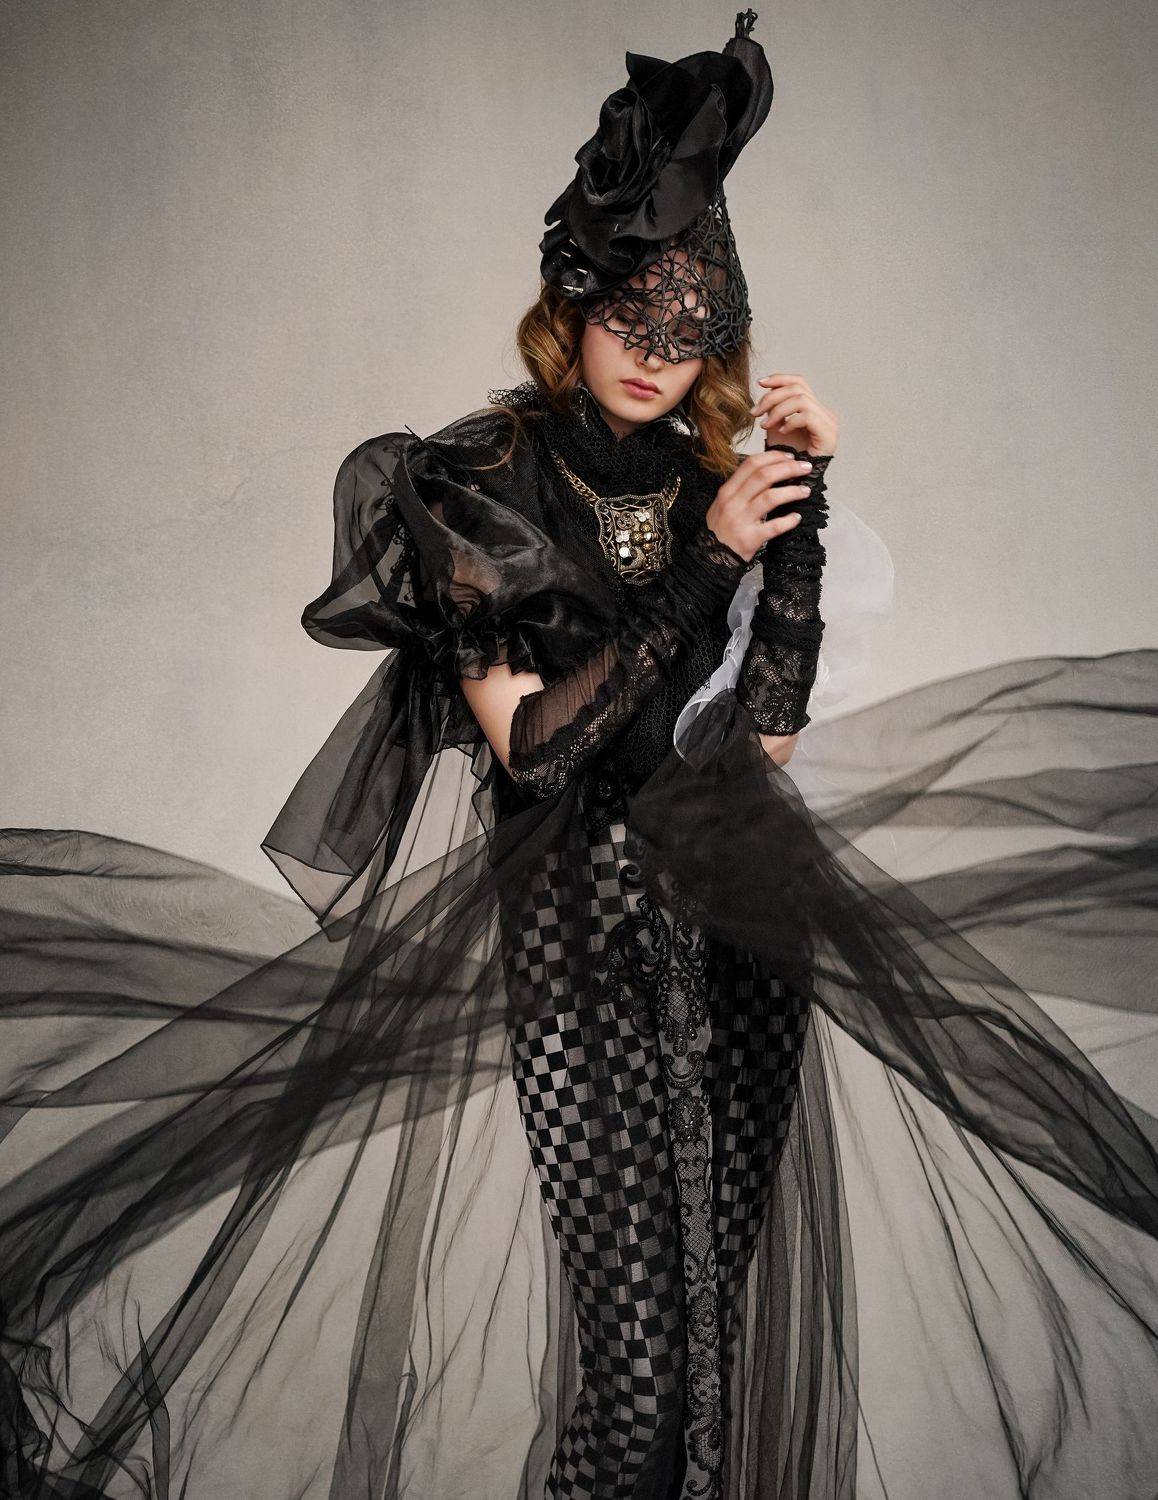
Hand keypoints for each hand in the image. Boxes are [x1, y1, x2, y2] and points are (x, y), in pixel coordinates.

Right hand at [705, 449, 815, 563]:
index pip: (751, 464)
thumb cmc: (721, 530)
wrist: (710, 559)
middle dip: (789, 469)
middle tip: (805, 468)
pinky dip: (788, 521)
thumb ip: (741, 489)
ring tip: (805, 491)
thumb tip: (769, 472)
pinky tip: (797, 518)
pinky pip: (774, 527)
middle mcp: (733, 502)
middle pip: (764, 476)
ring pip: (771, 497)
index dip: (774, 456)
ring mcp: (741, 520)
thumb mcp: (724, 504)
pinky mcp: (750, 539)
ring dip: (792, 492)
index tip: (790, 457)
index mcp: (727, 491)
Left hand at [750, 372, 838, 457]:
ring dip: (778, 410)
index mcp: (814, 408)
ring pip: (801, 400)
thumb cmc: (785, 458)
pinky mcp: (829, 435)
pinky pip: (808, 416)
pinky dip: (790, 421)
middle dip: (772, 397)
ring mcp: (829, 423)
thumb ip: (774, 408)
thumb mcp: (776, 426)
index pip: (799, 382)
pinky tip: (781, 431)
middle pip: (798, 388)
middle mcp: (825, 413)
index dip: (780, 378)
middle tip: (755, 412)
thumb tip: (766, 388)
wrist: (792, 482)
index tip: (760, 383)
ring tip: (765, 425)